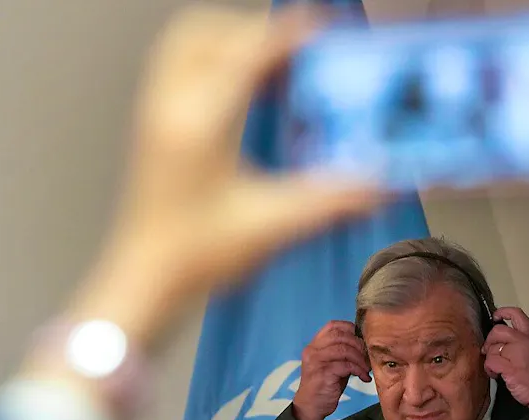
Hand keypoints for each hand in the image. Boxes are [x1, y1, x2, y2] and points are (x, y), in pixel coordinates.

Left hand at [68, 4, 384, 345]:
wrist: (145, 283)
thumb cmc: (195, 257)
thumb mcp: (273, 225)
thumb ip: (332, 200)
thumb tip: (383, 185)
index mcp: (198, 125)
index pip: (245, 56)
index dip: (287, 35)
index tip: (320, 27)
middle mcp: (170, 108)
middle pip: (207, 32)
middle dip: (255, 31)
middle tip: (297, 50)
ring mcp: (155, 113)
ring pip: (189, 43)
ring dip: (231, 40)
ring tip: (275, 66)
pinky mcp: (153, 125)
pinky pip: (182, 66)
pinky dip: (215, 61)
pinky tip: (249, 93)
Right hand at [293, 321, 371, 419]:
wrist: (310, 407)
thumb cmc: (325, 385)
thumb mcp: (334, 364)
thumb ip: (344, 353)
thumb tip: (365, 345)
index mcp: (314, 345)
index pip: (332, 326)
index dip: (350, 328)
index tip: (362, 338)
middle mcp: (312, 350)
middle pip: (340, 336)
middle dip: (358, 344)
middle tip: (368, 356)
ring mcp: (316, 361)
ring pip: (344, 350)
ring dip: (360, 358)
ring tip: (367, 368)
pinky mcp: (323, 374)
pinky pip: (346, 365)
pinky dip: (359, 370)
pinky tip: (364, 377)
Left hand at [481, 307, 528, 408]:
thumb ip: (519, 342)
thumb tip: (498, 340)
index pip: (517, 314)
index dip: (503, 312)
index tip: (496, 317)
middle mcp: (525, 341)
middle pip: (498, 330)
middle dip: (490, 340)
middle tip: (490, 351)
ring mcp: (518, 353)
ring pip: (492, 348)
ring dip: (490, 359)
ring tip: (497, 369)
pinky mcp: (511, 367)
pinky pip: (491, 362)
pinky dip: (490, 369)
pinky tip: (496, 374)